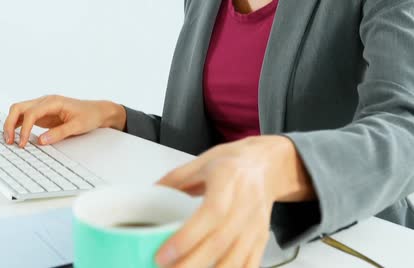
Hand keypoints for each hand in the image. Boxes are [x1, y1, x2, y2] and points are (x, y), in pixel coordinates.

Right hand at [3, 95, 125, 146]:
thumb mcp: (77, 126)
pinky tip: (15, 136)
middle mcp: (45, 101)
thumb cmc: (89, 115)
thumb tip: (41, 141)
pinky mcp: (42, 114)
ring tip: (9, 140)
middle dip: (10, 123)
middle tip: (9, 141)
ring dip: (11, 124)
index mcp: (53, 102)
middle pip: (18, 108)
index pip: (31, 113)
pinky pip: (25, 117)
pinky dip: (18, 125)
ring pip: (19, 111)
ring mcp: (42, 106)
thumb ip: (59, 133)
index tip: (22, 143)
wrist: (97, 111)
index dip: (24, 128)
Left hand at [155, 136, 313, 267]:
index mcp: (227, 181)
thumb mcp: (202, 161)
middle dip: (191, 264)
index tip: (163, 255)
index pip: (210, 215)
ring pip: (235, 259)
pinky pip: (249, 265)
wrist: (267, 165)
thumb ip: (175, 179)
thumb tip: (150, 195)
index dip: (186, 238)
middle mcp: (244, 205)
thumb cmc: (234, 162)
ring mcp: (255, 225)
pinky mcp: (261, 239)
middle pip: (220, 243)